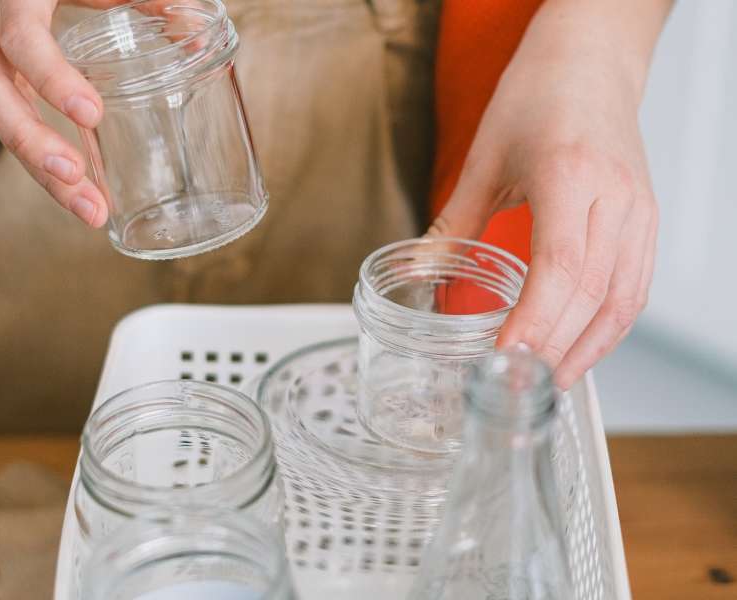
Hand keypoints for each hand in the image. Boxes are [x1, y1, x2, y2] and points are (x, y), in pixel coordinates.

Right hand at [0, 1, 126, 226]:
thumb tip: (198, 38)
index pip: (20, 35)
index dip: (49, 76)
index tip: (91, 116)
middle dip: (31, 142)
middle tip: (76, 178)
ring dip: (37, 166)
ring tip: (87, 207)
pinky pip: (5, 120)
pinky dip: (38, 158)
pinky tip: (76, 190)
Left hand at [427, 0, 668, 387]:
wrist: (590, 62)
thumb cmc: (539, 97)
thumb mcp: (484, 157)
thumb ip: (455, 222)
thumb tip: (422, 270)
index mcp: (570, 177)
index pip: (562, 267)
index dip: (536, 321)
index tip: (506, 359)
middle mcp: (615, 198)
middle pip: (594, 294)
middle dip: (557, 349)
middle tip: (520, 388)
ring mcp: (639, 211)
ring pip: (623, 300)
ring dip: (588, 349)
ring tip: (547, 382)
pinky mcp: (645, 220)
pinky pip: (634, 287)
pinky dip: (607, 326)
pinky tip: (579, 346)